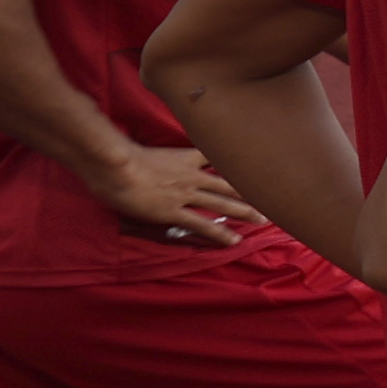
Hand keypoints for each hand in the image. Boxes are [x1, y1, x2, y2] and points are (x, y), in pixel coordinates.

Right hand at [87, 143, 261, 244]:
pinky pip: (202, 224)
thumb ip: (152, 150)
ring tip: (263, 219)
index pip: (215, 156)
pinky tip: (234, 241)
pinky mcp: (174, 211)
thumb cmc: (119, 155)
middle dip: (250, 189)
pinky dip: (219, 233)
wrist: (115, 166)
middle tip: (272, 194)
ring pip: (222, 202)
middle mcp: (191, 175)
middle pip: (228, 181)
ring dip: (244, 211)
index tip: (253, 163)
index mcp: (183, 157)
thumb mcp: (143, 146)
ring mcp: (185, 193)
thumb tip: (139, 151)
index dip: (234, 160)